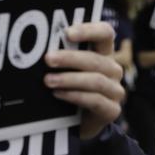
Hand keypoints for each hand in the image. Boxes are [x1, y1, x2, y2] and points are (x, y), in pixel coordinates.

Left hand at [44, 22, 125, 138]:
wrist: (81, 124)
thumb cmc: (72, 89)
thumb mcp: (69, 70)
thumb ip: (62, 58)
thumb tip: (39, 48)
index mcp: (104, 53)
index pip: (105, 33)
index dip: (89, 30)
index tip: (67, 33)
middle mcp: (113, 70)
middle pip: (96, 59)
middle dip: (70, 58)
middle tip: (48, 59)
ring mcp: (115, 90)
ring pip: (96, 80)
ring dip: (70, 79)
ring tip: (48, 81)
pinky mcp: (112, 110)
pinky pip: (95, 100)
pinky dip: (75, 96)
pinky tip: (58, 94)